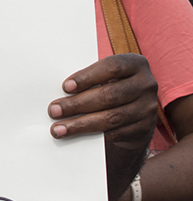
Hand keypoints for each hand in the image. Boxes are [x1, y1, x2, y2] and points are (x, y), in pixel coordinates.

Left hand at [47, 53, 156, 200]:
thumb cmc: (110, 87)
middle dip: (77, 104)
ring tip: (58, 128)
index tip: (65, 87)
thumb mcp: (105, 77)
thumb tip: (57, 90)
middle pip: (109, 95)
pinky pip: (116, 133)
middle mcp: (146, 84)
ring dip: (81, 124)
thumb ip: (89, 78)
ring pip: (111, 117)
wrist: (134, 113)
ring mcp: (147, 108)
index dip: (87, 77)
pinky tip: (75, 136)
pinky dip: (93, 135)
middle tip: (53, 111)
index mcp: (135, 64)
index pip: (112, 67)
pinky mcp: (144, 129)